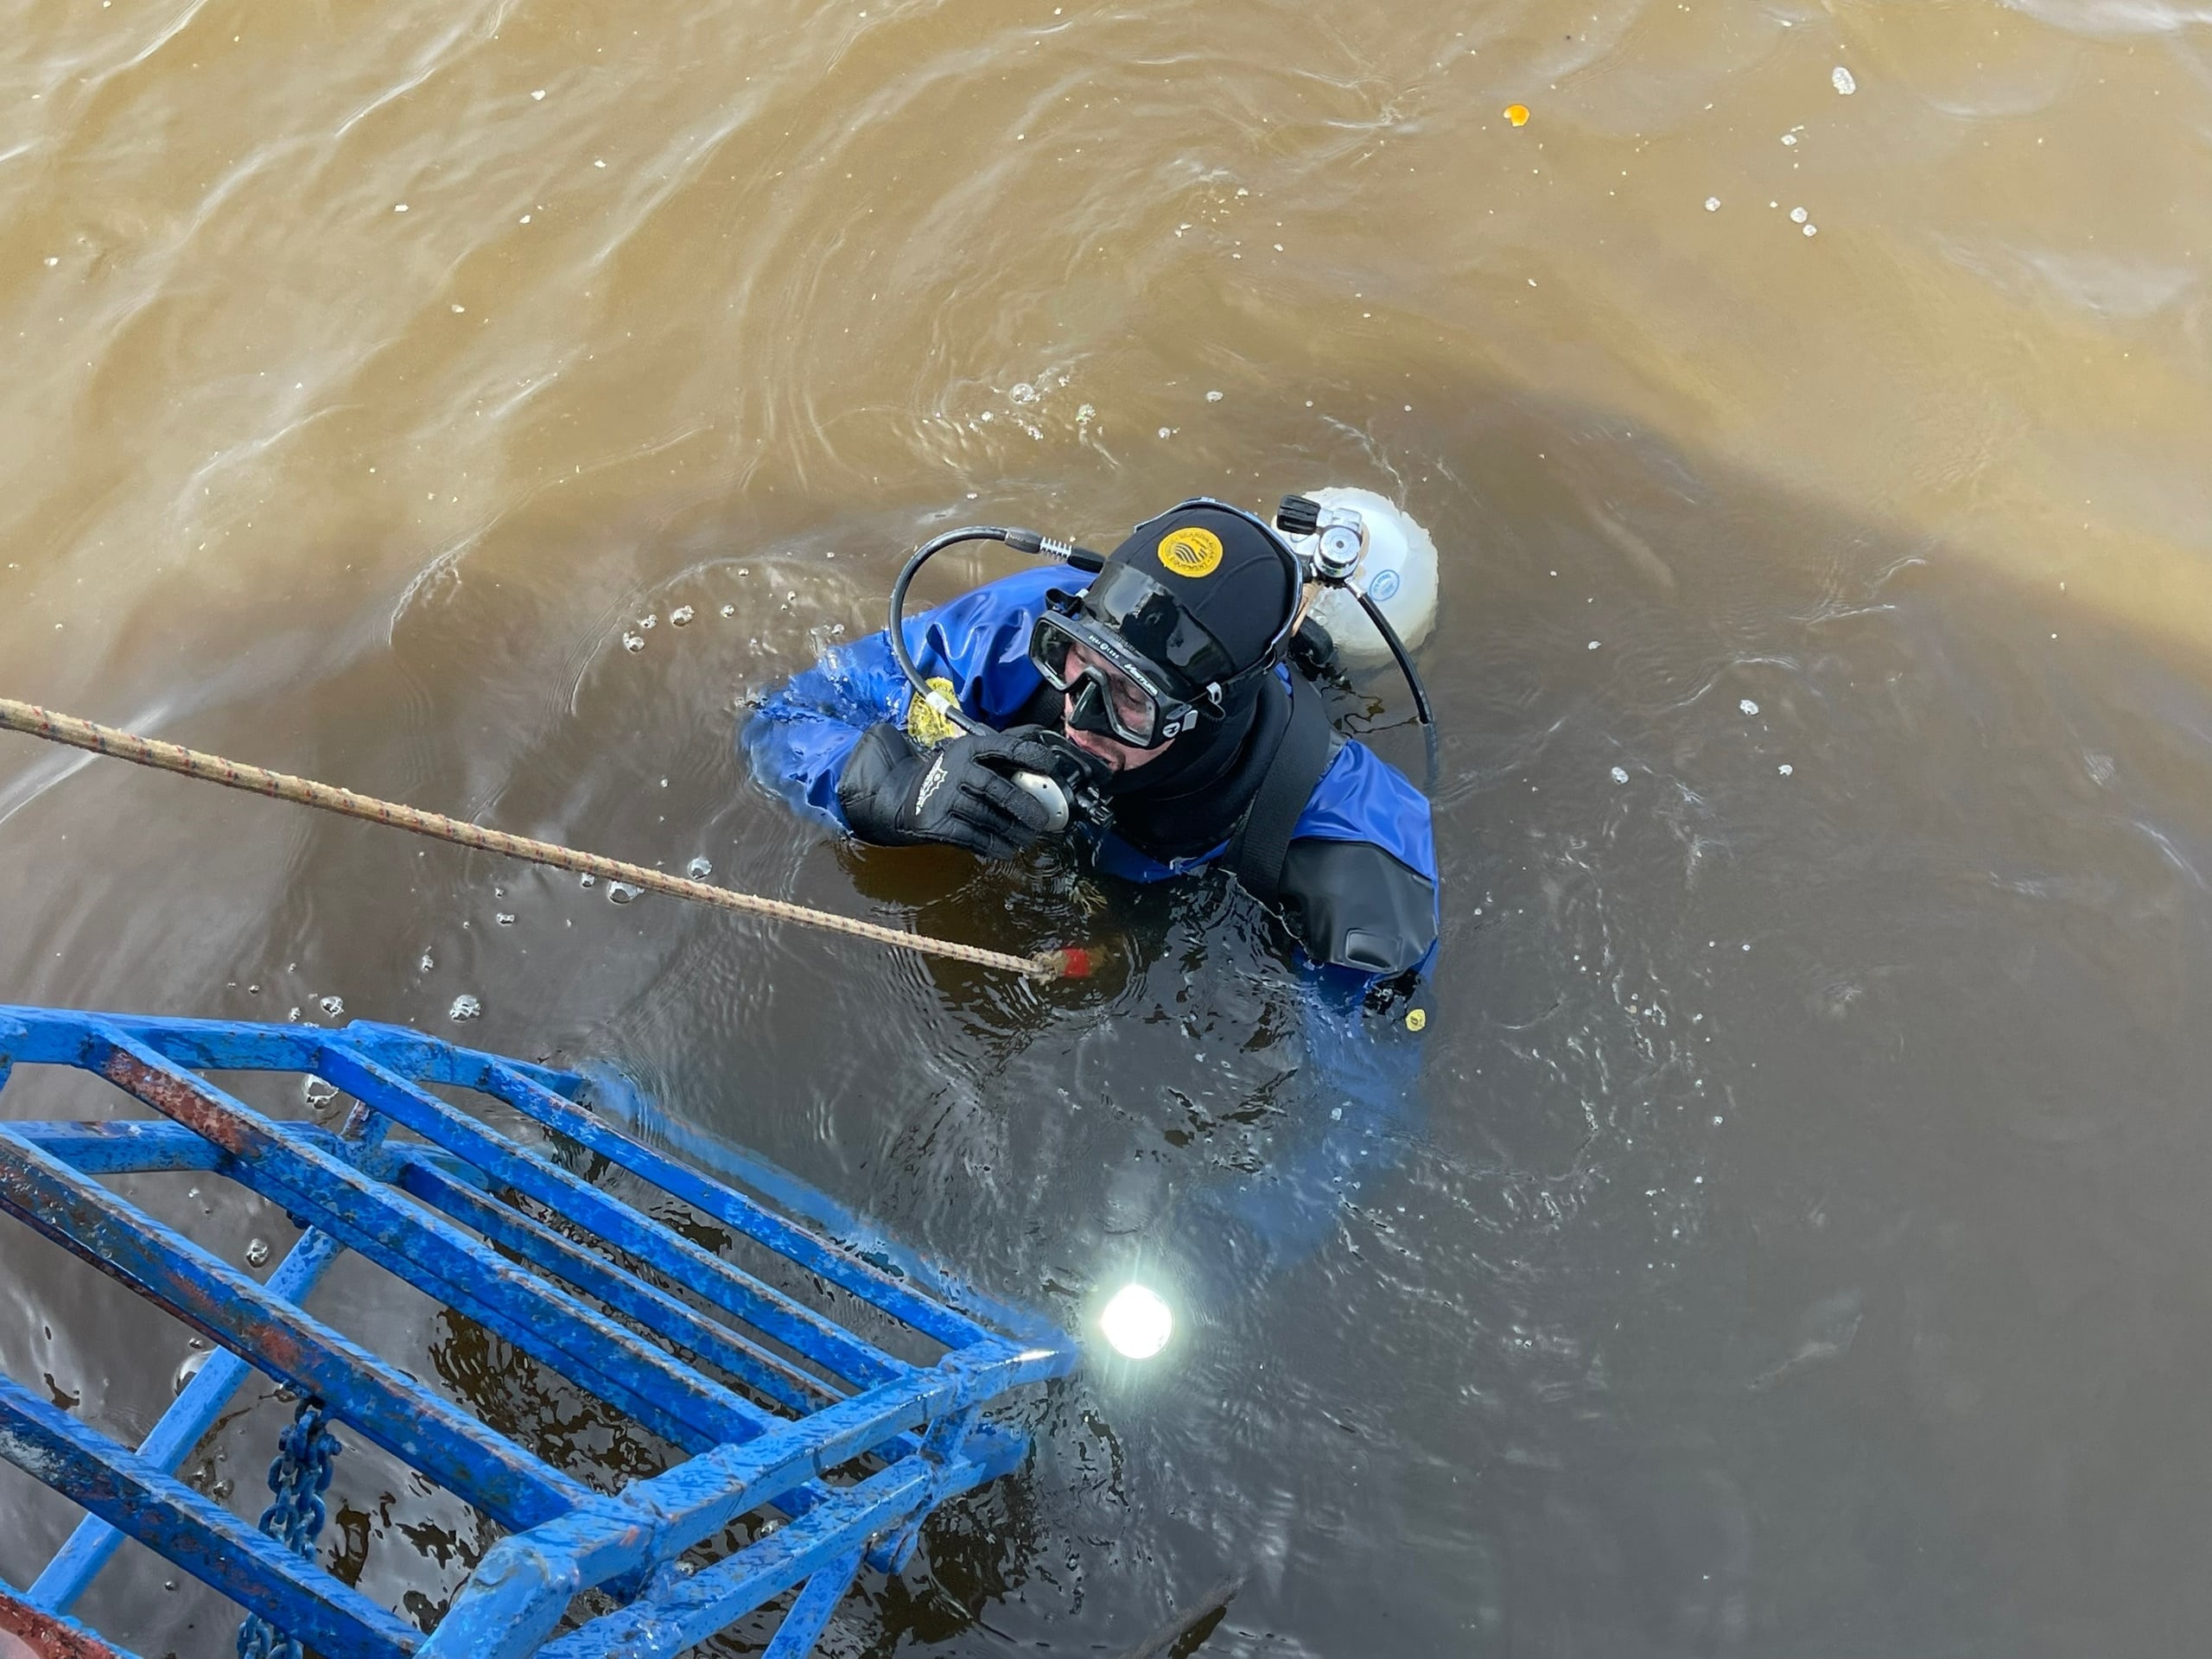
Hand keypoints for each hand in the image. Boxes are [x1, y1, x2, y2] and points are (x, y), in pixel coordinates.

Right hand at [837, 722, 1066, 856]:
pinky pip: (971, 838)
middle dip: (1024, 805)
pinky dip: (993, 846)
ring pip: (986, 816)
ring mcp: (943, 797)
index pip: (1003, 746)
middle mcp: (955, 769)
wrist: (900, 796)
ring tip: (1029, 837)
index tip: (1050, 766)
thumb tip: (1042, 735)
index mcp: (968, 747)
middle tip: (1043, 819)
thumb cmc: (949, 774)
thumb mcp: (970, 752)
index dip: (1029, 755)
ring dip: (1013, 830)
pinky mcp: (936, 823)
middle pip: (995, 787)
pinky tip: (1008, 849)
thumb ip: (1004, 745)